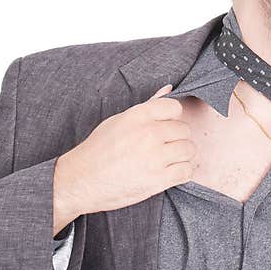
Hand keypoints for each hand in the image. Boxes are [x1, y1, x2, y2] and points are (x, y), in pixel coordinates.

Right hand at [54, 84, 198, 215]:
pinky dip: (182, 172)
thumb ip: (148, 106)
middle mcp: (149, 133)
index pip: (175, 107)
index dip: (173, 118)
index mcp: (138, 116)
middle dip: (177, 138)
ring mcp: (155, 157)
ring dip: (182, 156)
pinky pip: (186, 171)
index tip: (165, 127)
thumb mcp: (119, 121)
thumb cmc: (98, 150)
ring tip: (169, 160)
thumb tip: (169, 88)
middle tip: (165, 147)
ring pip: (189, 150)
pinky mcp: (158, 179)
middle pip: (185, 130)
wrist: (81, 180)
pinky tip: (170, 172)